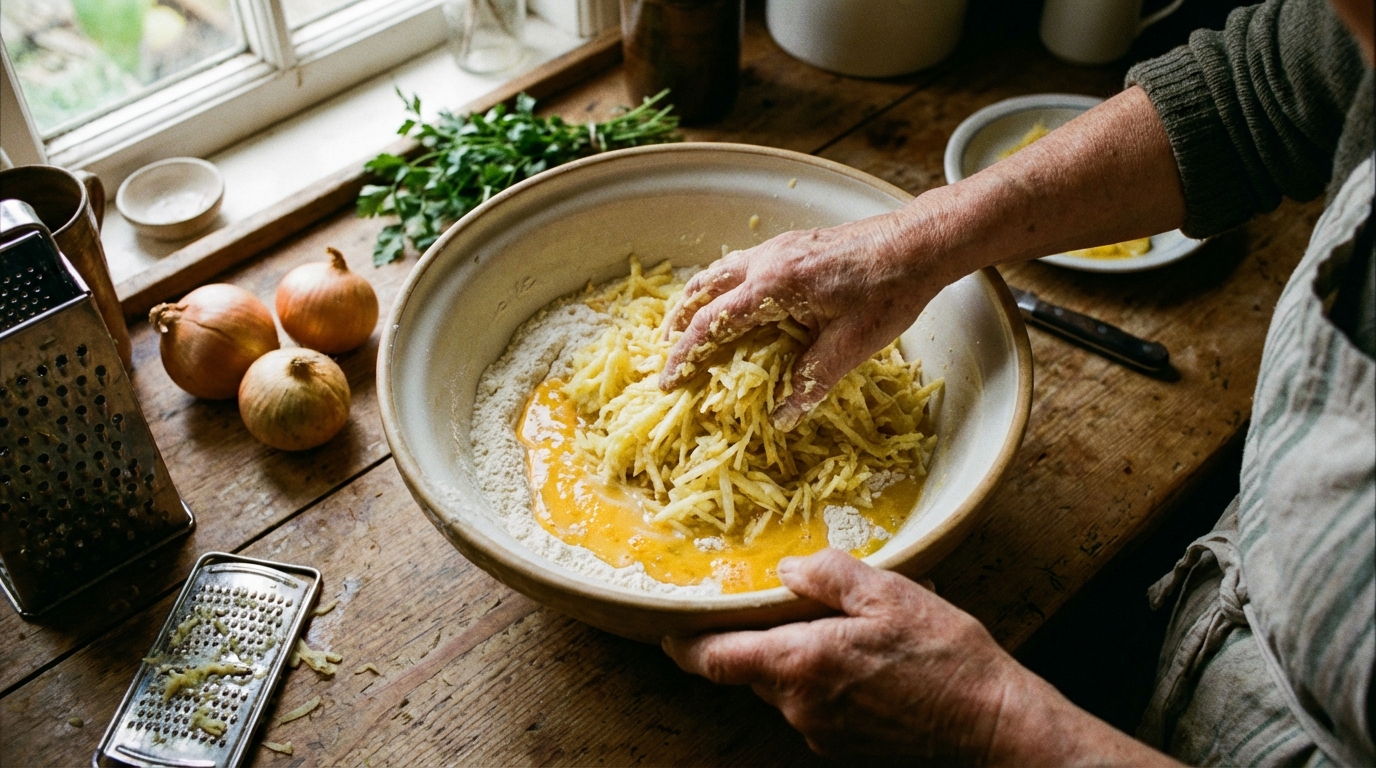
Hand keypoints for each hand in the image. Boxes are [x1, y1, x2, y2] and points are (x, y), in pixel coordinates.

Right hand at [657, 213, 956, 430]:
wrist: (918, 243)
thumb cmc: (889, 292)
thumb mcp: (852, 344)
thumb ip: (812, 380)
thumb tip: (782, 418)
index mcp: (774, 286)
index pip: (714, 323)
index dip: (687, 354)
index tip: (669, 380)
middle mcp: (767, 261)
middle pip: (703, 289)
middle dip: (679, 321)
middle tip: (665, 351)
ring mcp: (778, 248)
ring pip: (719, 271)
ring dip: (698, 299)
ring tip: (688, 324)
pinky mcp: (793, 245)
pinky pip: (741, 264)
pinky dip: (723, 285)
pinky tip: (735, 302)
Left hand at [663, 549, 1178, 765]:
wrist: (995, 725)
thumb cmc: (947, 658)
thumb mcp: (891, 594)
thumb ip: (829, 576)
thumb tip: (788, 571)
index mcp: (801, 664)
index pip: (715, 659)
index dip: (684, 643)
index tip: (669, 628)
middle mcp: (800, 706)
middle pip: (748, 671)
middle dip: (752, 639)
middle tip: (772, 603)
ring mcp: (821, 732)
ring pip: (783, 687)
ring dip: (792, 656)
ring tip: (833, 623)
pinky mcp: (844, 745)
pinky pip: (813, 704)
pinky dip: (820, 677)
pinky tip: (860, 656)